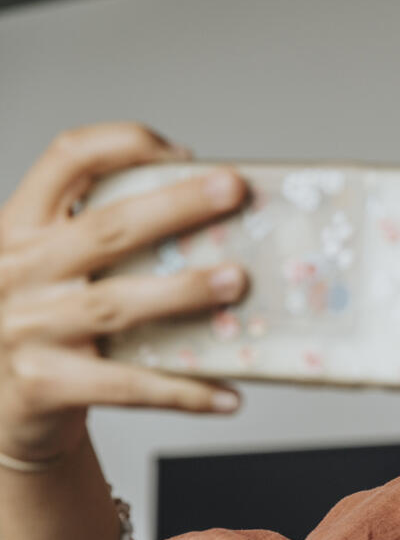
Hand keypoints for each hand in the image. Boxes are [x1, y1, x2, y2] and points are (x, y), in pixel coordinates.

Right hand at [0, 122, 250, 462]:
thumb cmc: (40, 327)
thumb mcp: (48, 269)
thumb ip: (99, 241)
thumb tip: (210, 225)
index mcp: (20, 227)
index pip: (66, 160)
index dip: (124, 145)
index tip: (182, 155)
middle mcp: (17, 270)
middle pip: (104, 227)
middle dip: (176, 206)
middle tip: (233, 192)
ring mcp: (26, 328)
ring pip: (115, 304)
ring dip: (182, 291)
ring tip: (237, 282)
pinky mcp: (43, 384)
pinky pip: (126, 385)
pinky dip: (182, 391)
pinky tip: (228, 395)